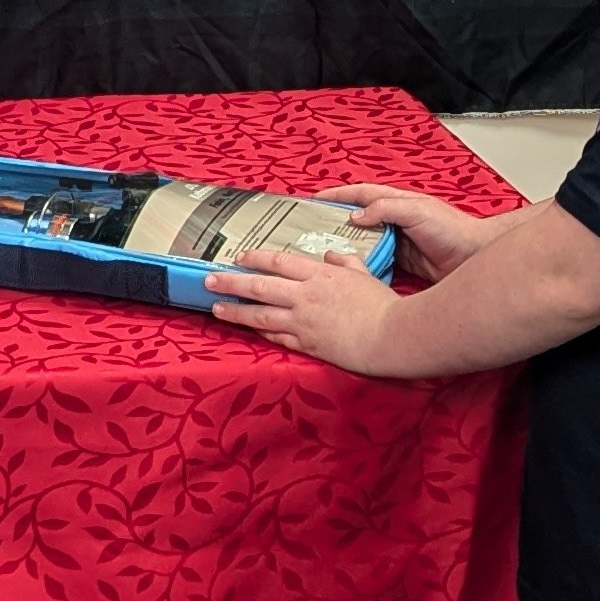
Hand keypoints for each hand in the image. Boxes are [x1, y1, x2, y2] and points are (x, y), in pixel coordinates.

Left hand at [207, 239, 411, 371]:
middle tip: (208, 280)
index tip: (238, 257)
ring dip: (235, 311)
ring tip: (215, 308)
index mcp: (319, 275)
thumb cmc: (383, 305)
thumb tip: (332, 255)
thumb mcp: (365, 275)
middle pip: (259, 286)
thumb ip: (345, 262)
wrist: (390, 336)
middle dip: (231, 282)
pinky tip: (248, 331)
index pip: (278, 261)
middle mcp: (305, 296)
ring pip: (260, 314)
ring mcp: (303, 322)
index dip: (255, 258)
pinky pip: (277, 338)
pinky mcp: (307, 345)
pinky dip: (260, 333)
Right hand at [309, 181, 502, 283]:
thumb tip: (356, 216)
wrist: (473, 257)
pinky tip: (352, 271)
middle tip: (313, 230)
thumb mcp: (418, 211)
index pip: (360, 194)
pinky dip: (363, 263)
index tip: (315, 199)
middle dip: (336, 222)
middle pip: (358, 218)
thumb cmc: (453, 229)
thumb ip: (386, 209)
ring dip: (348, 245)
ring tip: (327, 252)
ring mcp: (397, 241)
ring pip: (364, 241)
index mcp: (396, 202)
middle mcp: (394, 220)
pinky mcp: (401, 261)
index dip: (337, 195)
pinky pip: (375, 260)